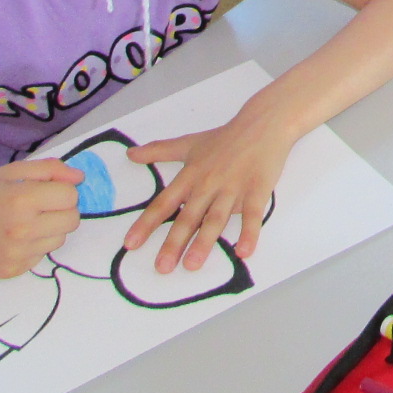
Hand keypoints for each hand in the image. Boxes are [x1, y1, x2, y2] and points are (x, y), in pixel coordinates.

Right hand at [0, 158, 81, 278]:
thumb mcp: (9, 172)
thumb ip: (48, 169)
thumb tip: (79, 177)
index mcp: (22, 199)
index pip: (70, 196)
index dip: (62, 190)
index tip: (47, 190)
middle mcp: (22, 229)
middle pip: (72, 220)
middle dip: (61, 210)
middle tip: (39, 206)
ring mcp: (18, 254)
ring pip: (60, 240)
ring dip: (50, 229)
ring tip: (24, 222)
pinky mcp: (13, 271)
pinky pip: (41, 256)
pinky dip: (34, 246)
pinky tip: (12, 239)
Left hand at [124, 107, 295, 268]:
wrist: (263, 124)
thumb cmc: (225, 137)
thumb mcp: (189, 143)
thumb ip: (158, 151)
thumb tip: (130, 154)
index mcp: (190, 175)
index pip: (164, 203)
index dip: (147, 223)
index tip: (131, 244)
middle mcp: (208, 184)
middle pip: (188, 217)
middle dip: (174, 242)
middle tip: (162, 268)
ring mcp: (233, 188)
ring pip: (216, 219)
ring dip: (204, 242)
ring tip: (192, 265)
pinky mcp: (257, 190)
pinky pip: (253, 215)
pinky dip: (249, 233)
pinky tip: (244, 252)